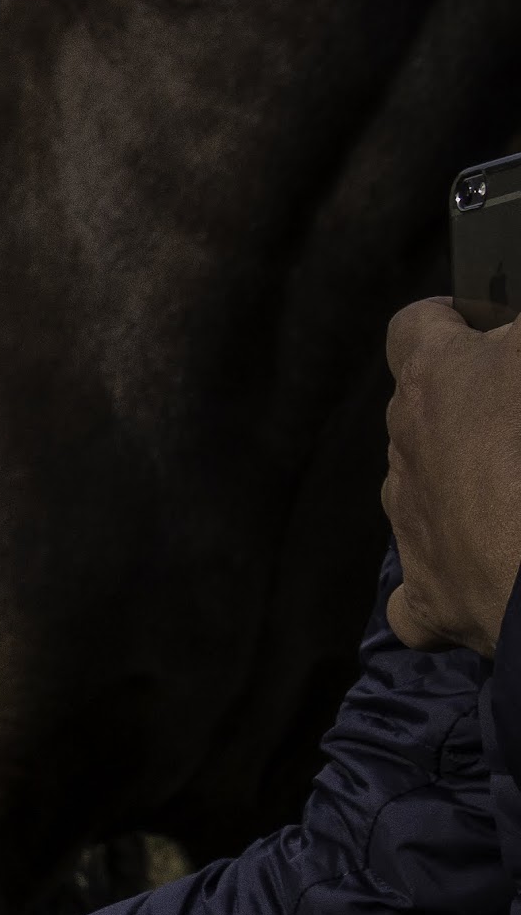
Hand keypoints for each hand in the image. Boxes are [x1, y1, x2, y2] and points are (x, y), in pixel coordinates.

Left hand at [383, 298, 520, 655]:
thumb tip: (514, 329)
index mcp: (438, 376)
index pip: (416, 326)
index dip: (449, 319)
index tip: (482, 324)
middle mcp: (405, 444)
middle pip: (422, 409)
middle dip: (471, 405)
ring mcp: (410, 522)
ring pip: (423, 487)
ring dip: (466, 482)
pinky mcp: (429, 595)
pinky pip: (425, 587)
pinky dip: (455, 575)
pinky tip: (494, 577)